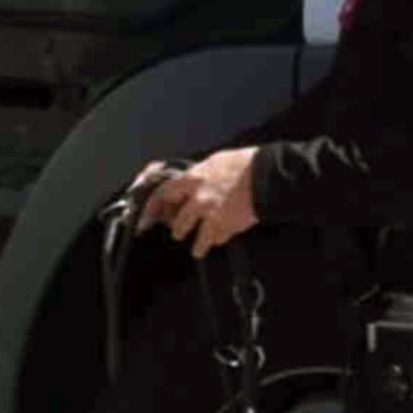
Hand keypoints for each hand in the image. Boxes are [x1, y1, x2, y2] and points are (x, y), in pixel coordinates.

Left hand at [135, 149, 259, 258]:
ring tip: (197, 250)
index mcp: (193, 180)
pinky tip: (220, 239)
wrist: (267, 176)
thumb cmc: (244, 164)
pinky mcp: (229, 227)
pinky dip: (219, 239)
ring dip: (198, 245)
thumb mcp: (215, 162)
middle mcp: (199, 200)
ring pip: (198, 238)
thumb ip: (199, 177)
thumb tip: (189, 184)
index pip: (163, 195)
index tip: (145, 221)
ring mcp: (213, 216)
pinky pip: (218, 239)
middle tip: (176, 232)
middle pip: (179, 223)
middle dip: (178, 229)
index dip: (152, 209)